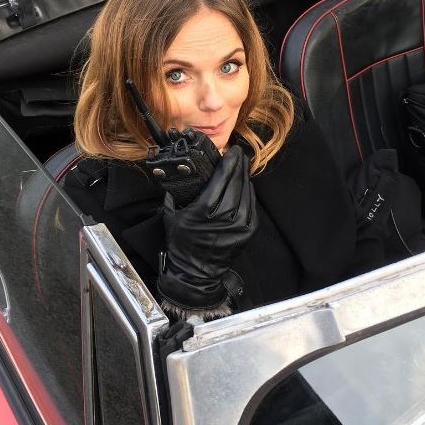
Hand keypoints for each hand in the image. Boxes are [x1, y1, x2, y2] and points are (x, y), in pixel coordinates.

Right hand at [158, 145, 255, 315]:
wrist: (195, 273)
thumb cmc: (182, 244)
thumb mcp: (172, 216)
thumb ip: (175, 194)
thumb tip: (179, 174)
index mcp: (204, 211)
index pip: (221, 179)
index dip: (228, 163)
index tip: (230, 151)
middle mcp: (224, 217)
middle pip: (235, 183)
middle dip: (238, 165)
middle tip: (237, 153)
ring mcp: (239, 226)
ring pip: (246, 192)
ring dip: (244, 176)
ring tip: (242, 165)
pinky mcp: (247, 232)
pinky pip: (252, 206)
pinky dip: (249, 192)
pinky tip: (246, 183)